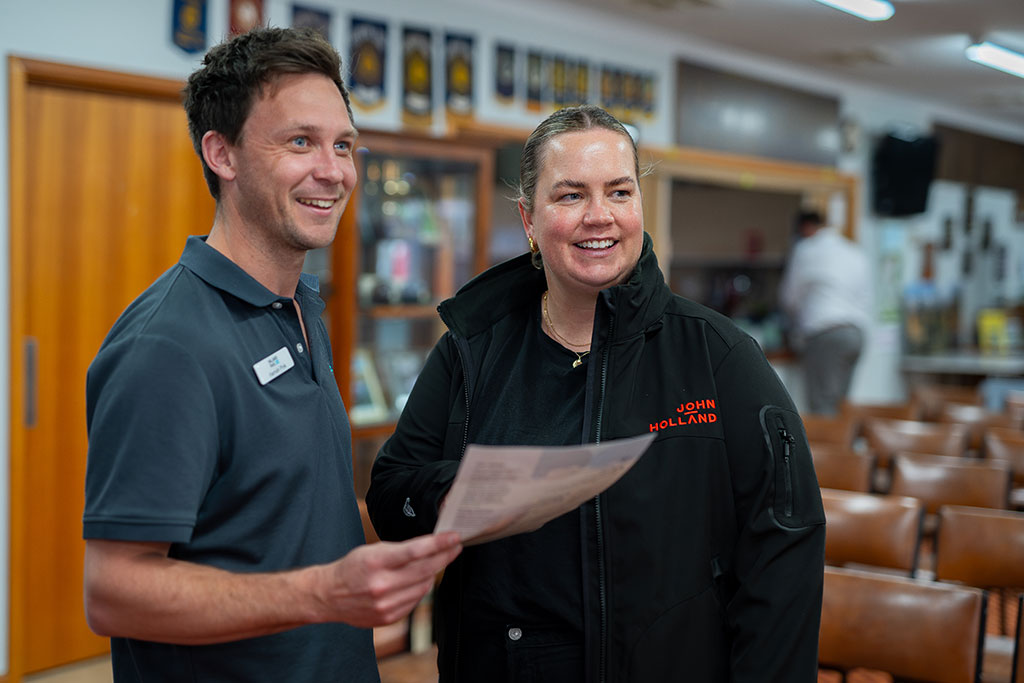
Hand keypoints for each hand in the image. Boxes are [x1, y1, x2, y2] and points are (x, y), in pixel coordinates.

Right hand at [311, 531, 460, 626]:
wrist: (330, 596)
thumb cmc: (352, 568)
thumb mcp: (372, 551)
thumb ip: (400, 550)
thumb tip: (430, 548)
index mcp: (376, 562)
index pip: (416, 551)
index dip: (439, 543)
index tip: (454, 537)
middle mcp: (382, 585)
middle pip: (425, 569)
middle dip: (445, 556)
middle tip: (456, 546)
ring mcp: (386, 605)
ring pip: (424, 586)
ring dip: (433, 572)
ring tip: (438, 561)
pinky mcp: (389, 617)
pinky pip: (416, 600)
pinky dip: (421, 588)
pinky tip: (419, 580)